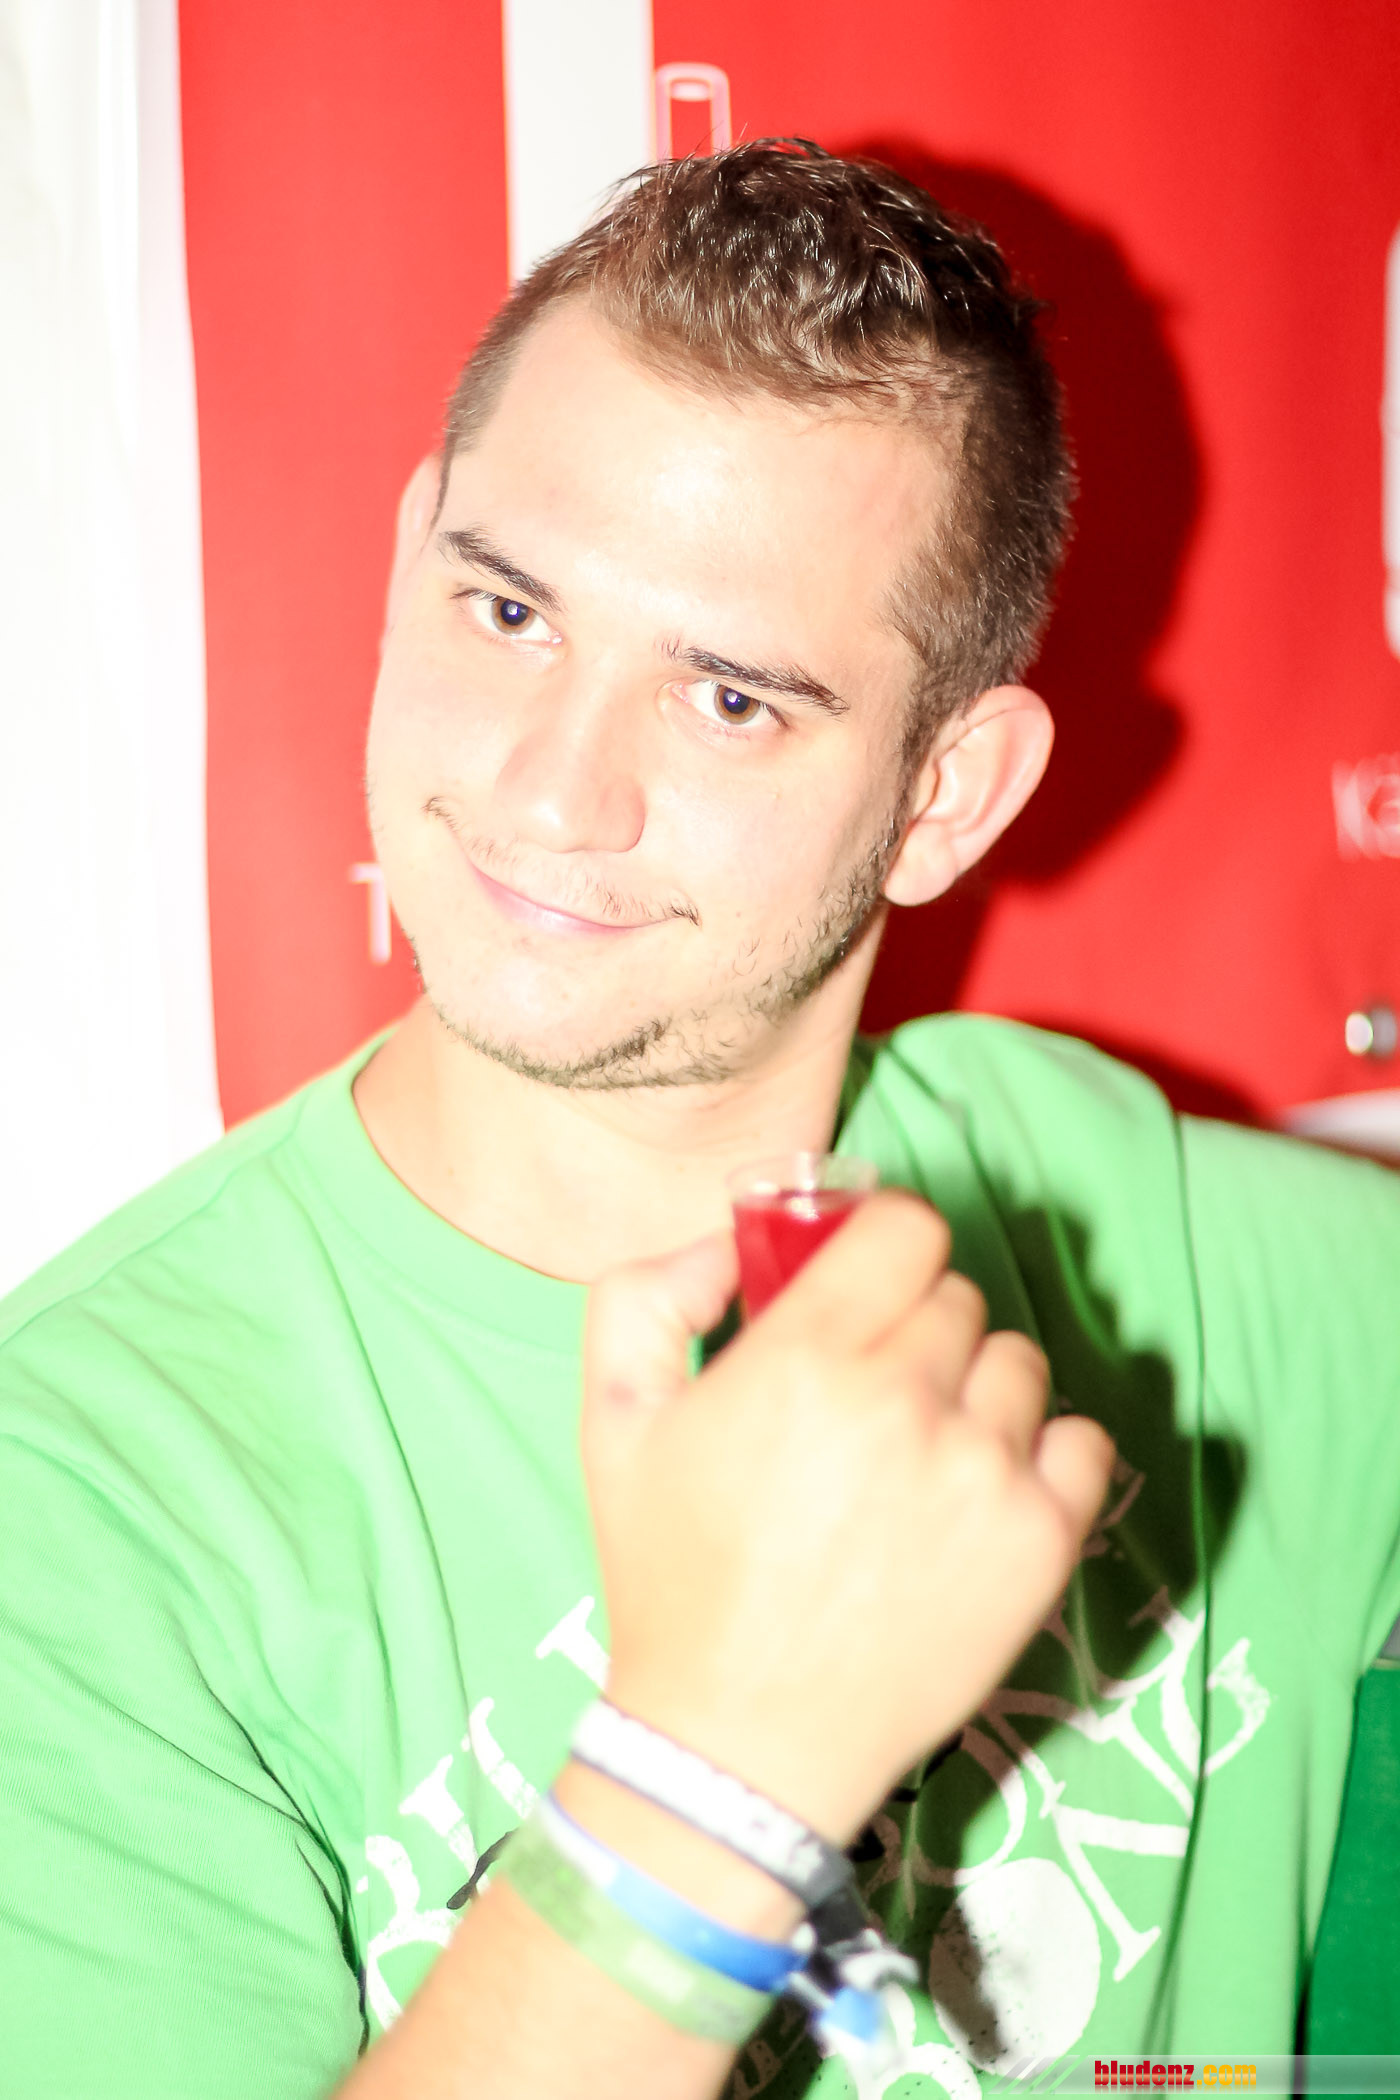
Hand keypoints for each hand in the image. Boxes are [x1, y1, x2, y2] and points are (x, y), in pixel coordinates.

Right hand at [582, 1190, 1113, 1844]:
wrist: (737, 1746)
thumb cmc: (673, 1580)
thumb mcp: (611, 1421)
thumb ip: (646, 1295)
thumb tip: (727, 1246)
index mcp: (805, 1356)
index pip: (906, 1228)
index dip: (885, 1244)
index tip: (866, 1282)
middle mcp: (906, 1400)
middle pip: (958, 1296)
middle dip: (915, 1329)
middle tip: (871, 1395)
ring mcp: (985, 1472)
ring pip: (1019, 1362)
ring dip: (976, 1390)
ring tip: (922, 1455)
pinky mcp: (1041, 1543)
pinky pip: (1083, 1442)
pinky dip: (1042, 1455)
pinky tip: (982, 1493)